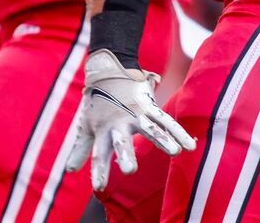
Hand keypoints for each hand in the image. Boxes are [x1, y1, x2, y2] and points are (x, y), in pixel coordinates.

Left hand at [65, 49, 194, 189]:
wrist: (108, 71)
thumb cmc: (97, 104)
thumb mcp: (86, 125)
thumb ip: (80, 149)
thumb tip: (69, 170)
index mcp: (102, 130)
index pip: (98, 153)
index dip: (99, 170)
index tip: (99, 187)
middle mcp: (118, 123)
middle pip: (121, 141)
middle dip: (125, 154)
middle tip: (129, 170)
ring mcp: (135, 114)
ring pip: (150, 128)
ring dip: (162, 139)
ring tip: (174, 152)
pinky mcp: (149, 106)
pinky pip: (166, 120)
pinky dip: (178, 132)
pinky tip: (190, 146)